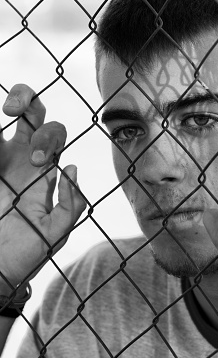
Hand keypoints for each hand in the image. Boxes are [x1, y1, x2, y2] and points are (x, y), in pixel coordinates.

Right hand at [0, 84, 85, 294]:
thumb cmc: (24, 255)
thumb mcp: (55, 233)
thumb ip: (71, 205)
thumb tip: (71, 168)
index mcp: (42, 171)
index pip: (53, 135)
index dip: (49, 137)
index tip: (38, 161)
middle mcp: (20, 160)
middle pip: (32, 115)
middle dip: (28, 102)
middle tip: (12, 112)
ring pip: (6, 118)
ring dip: (11, 102)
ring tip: (6, 109)